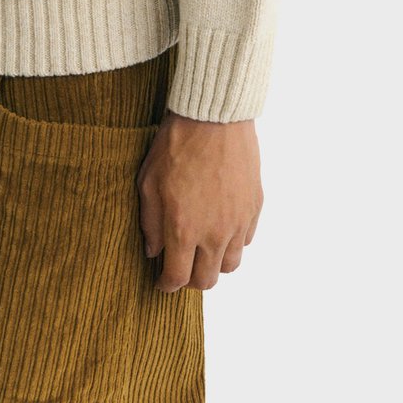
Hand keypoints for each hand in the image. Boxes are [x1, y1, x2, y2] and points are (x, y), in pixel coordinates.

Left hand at [136, 110, 262, 290]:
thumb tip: (153, 251)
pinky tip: (219, 228)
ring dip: (214, 264)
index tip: (161, 281)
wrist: (213, 117)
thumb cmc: (176, 145)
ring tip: (201, 250)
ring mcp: (238, 221)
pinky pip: (246, 240)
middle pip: (207, 280)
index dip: (166, 285)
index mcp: (183, 228)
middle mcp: (214, 232)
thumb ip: (150, 222)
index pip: (177, 278)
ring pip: (230, 265)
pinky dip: (232, 242)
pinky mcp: (254, 207)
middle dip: (190, 280)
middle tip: (180, 267)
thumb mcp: (148, 181)